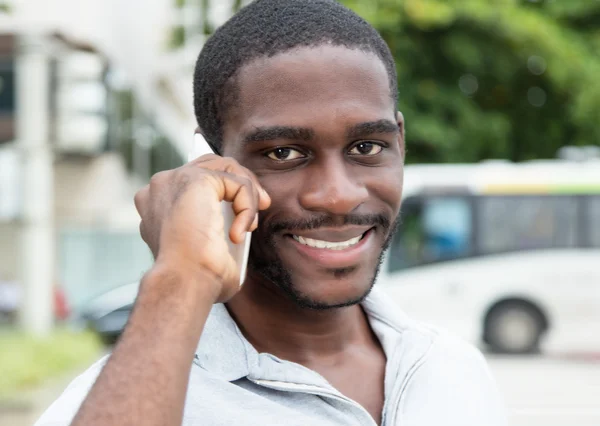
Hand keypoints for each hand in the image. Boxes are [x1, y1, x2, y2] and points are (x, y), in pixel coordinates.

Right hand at [134, 155, 270, 301]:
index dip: (226, 192)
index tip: (243, 217)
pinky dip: (247, 205)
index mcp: (156, 204)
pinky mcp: (195, 179)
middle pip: (212, 165)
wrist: (184, 282)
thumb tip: (235, 234)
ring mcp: (175, 179)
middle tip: (261, 208)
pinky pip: (236, 182)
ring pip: (227, 168)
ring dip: (248, 194)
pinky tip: (240, 231)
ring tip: (251, 224)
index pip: (196, 180)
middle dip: (242, 185)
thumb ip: (213, 230)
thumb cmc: (193, 279)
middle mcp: (160, 187)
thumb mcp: (202, 250)